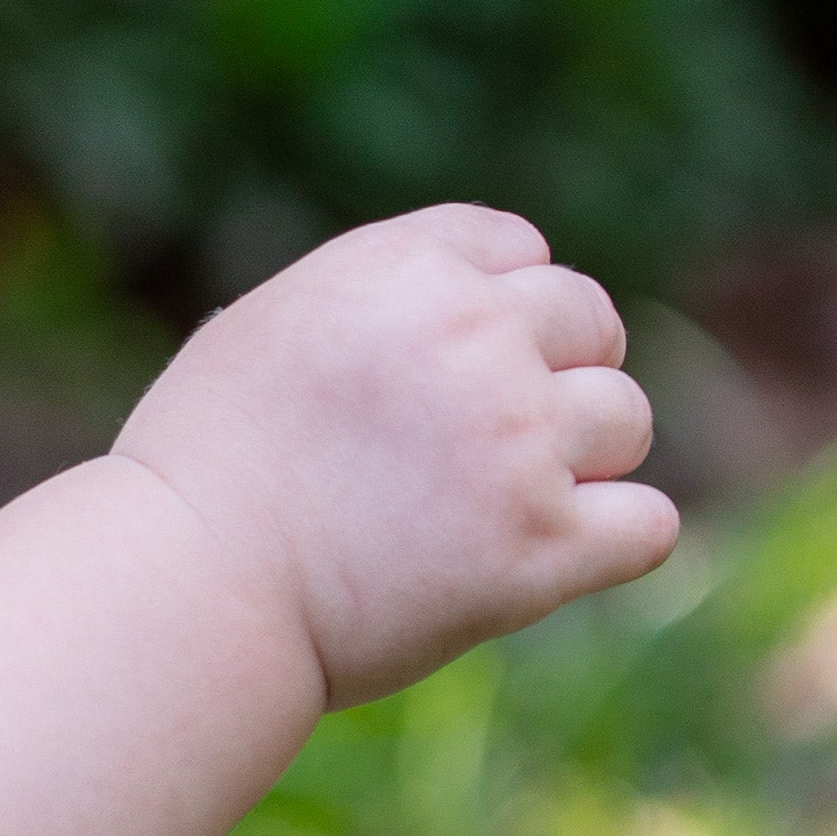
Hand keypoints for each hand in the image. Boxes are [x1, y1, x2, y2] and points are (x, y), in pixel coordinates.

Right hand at [110, 205, 676, 709]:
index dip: (502, 305)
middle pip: (590, 320)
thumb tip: (433, 309)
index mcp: (401, 268)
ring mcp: (516, 438)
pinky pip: (648, 523)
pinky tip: (557, 557)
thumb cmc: (200, 473)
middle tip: (498, 439)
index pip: (518, 248)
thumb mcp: (262, 334)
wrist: (189, 587)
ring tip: (506, 505)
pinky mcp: (541, 543)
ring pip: (627, 417)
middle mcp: (473, 334)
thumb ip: (362, 305)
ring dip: (585, 458)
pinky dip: (615, 541)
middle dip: (558, 371)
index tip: (463, 364)